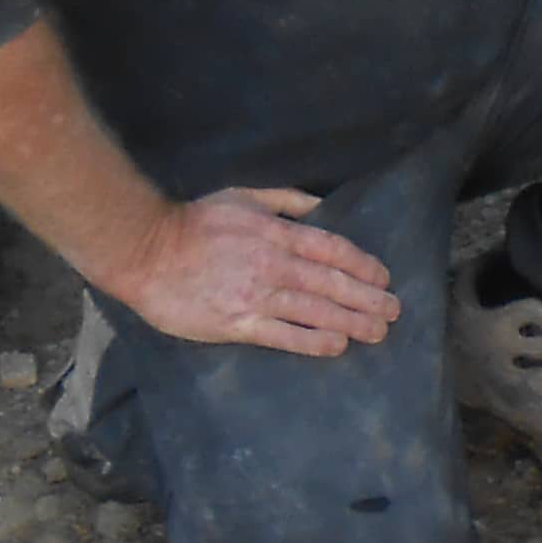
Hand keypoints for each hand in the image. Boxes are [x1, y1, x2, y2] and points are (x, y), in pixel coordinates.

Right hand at [101, 185, 400, 356]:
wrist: (147, 253)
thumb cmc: (195, 223)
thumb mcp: (244, 196)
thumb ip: (285, 201)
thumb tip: (321, 206)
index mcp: (276, 234)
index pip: (332, 249)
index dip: (362, 264)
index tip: (384, 277)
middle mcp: (274, 266)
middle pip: (332, 283)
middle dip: (368, 298)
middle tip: (394, 310)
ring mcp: (257, 297)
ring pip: (315, 311)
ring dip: (352, 322)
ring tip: (378, 331)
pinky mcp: (238, 324)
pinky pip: (284, 336)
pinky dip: (314, 341)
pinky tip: (337, 346)